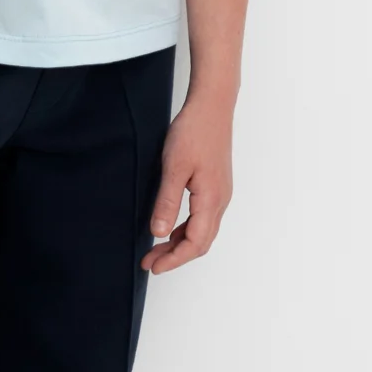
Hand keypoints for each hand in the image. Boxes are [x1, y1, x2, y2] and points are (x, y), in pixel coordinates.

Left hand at [141, 90, 233, 273]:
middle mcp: (220, 201)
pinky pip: (203, 217)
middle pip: (201, 242)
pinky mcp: (217, 184)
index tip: (153, 266)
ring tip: (157, 247)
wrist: (212, 105)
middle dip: (176, 256)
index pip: (195, 243)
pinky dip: (187, 228)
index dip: (174, 259)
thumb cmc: (194, 131)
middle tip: (151, 262)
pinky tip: (171, 224)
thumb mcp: (174, 166)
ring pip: (203, 230)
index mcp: (211, 200)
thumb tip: (159, 233)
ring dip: (181, 242)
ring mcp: (220, 193)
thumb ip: (167, 201)